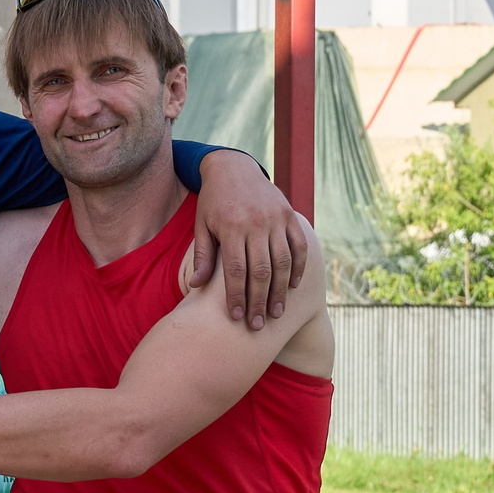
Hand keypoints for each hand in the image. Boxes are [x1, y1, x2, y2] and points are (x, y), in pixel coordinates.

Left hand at [183, 151, 307, 329]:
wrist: (234, 168)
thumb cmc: (213, 202)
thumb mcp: (202, 225)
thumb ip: (202, 255)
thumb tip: (195, 286)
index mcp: (231, 227)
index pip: (236, 270)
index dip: (237, 296)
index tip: (237, 317)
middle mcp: (256, 223)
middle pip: (261, 271)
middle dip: (259, 301)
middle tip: (257, 325)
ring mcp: (276, 219)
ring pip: (283, 262)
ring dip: (280, 291)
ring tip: (276, 313)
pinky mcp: (289, 215)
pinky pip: (298, 246)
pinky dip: (298, 267)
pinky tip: (293, 286)